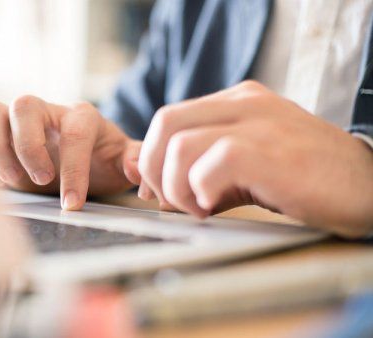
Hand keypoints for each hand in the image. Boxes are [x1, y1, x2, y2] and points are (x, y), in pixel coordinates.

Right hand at [0, 95, 141, 209]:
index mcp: (81, 117)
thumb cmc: (99, 161)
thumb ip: (134, 162)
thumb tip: (137, 171)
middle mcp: (46, 112)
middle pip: (25, 105)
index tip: (72, 205)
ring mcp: (16, 122)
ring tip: (10, 181)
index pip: (75, 132)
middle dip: (28, 145)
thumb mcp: (121, 163)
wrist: (78, 159)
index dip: (73, 169)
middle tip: (40, 180)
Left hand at [138, 81, 372, 236]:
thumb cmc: (308, 179)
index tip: (155, 190)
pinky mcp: (267, 149)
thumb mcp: (250, 165)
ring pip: (179, 144)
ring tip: (199, 207)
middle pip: (164, 122)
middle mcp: (244, 103)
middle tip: (170, 200)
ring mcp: (257, 123)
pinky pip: (210, 163)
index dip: (151, 156)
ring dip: (176, 185)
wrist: (368, 187)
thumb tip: (158, 192)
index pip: (170, 118)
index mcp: (238, 101)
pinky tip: (214, 206)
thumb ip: (204, 171)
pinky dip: (200, 191)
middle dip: (153, 168)